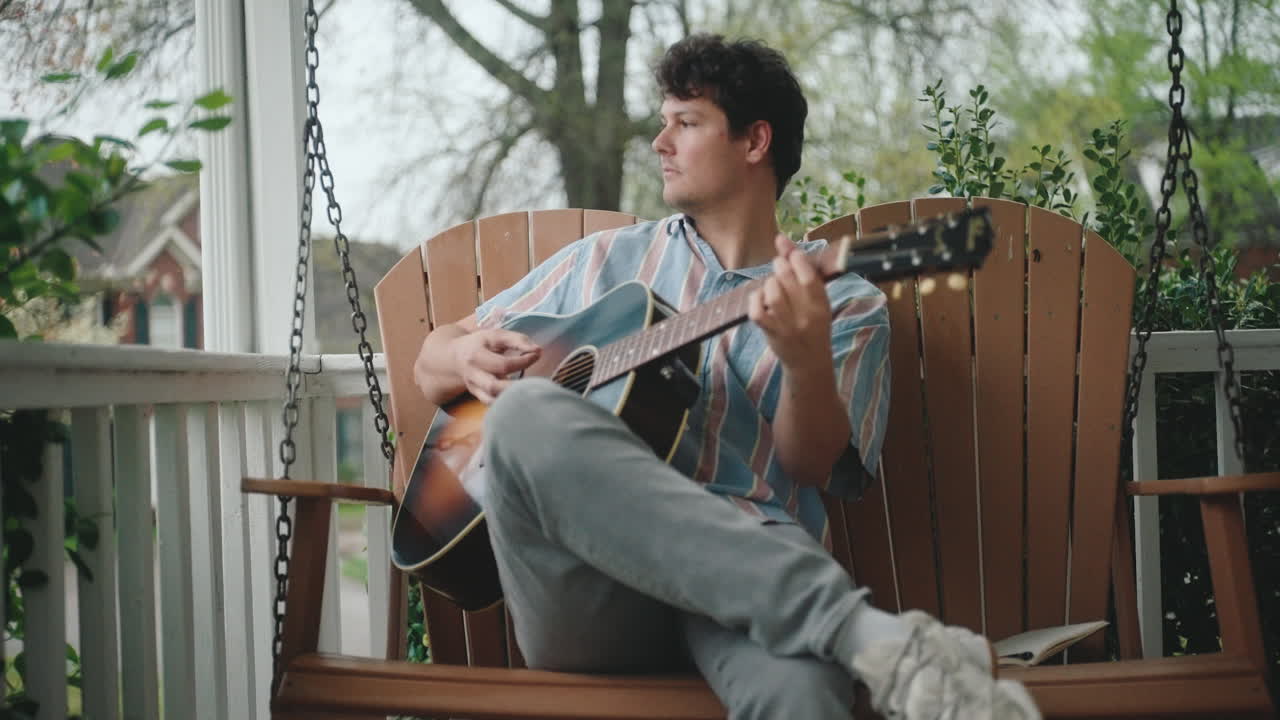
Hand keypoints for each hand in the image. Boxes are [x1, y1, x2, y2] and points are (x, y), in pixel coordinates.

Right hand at [451, 328, 540, 403]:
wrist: (456, 356)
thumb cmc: (481, 344)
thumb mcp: (496, 335)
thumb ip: (518, 340)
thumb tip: (538, 351)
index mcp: (476, 356)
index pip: (503, 364)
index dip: (523, 361)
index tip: (536, 355)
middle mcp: (473, 374)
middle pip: (493, 387)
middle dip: (516, 387)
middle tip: (534, 381)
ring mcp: (474, 388)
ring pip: (491, 400)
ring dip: (511, 398)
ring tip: (528, 390)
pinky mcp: (478, 396)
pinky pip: (492, 405)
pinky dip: (506, 404)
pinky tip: (519, 397)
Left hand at [748, 234, 832, 372]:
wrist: (809, 362)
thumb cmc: (812, 324)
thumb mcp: (816, 299)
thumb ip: (802, 270)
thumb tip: (780, 239)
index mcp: (822, 305)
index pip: (809, 276)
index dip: (796, 258)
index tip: (790, 254)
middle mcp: (807, 315)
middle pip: (787, 279)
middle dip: (779, 266)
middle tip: (779, 267)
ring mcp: (788, 326)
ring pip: (772, 292)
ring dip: (768, 283)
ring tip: (772, 285)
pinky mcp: (772, 334)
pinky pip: (757, 311)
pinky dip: (755, 299)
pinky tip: (760, 298)